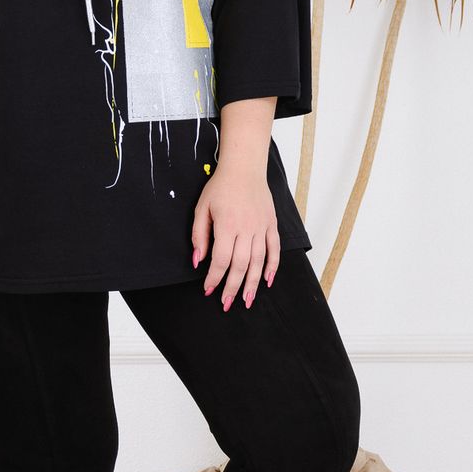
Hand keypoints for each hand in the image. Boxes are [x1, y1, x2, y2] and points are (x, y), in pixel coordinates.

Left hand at [191, 165, 279, 309]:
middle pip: (240, 265)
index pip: (220, 259)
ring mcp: (261, 227)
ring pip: (258, 261)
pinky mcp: (271, 224)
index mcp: (226, 225)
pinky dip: (273, 266)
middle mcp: (246, 228)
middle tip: (226, 303)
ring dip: (253, 283)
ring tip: (247, 300)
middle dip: (232, 287)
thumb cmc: (220, 187)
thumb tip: (197, 261)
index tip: (208, 289)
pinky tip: (267, 281)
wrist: (244, 168)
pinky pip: (274, 249)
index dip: (214, 277)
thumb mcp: (202, 208)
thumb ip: (199, 235)